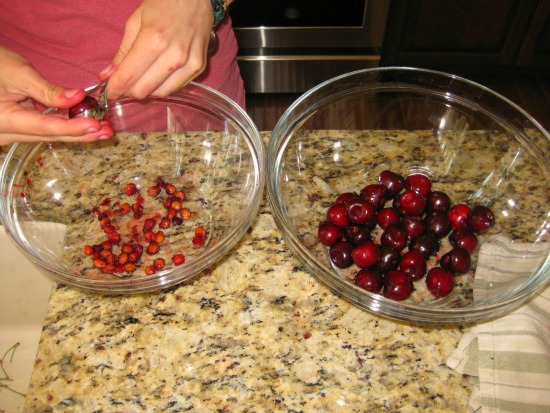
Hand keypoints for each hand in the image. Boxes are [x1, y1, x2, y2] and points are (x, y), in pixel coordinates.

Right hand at [0, 45, 112, 145]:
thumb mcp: (17, 72)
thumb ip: (47, 90)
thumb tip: (77, 98)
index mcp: (4, 120)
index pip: (45, 127)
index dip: (72, 127)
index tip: (95, 125)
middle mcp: (6, 133)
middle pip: (50, 135)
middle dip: (81, 134)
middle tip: (108, 132)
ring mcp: (11, 134)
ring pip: (49, 136)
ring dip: (77, 133)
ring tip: (103, 130)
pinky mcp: (17, 130)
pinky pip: (44, 131)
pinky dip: (65, 128)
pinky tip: (86, 126)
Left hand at [100, 0, 214, 99]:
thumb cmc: (164, 4)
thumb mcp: (135, 21)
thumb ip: (122, 52)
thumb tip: (107, 75)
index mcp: (153, 40)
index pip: (129, 76)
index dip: (115, 89)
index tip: (108, 93)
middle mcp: (173, 55)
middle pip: (144, 90)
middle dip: (129, 91)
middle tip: (123, 84)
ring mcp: (189, 64)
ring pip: (160, 93)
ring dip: (146, 91)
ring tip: (140, 80)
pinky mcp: (199, 68)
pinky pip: (176, 88)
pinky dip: (162, 87)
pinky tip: (157, 77)